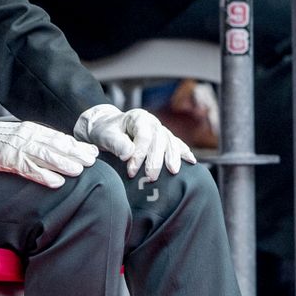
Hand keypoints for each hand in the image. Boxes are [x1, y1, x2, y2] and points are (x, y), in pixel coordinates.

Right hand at [0, 116, 98, 187]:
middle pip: (56, 144)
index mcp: (29, 130)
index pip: (58, 137)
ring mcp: (16, 147)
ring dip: (64, 162)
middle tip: (92, 159)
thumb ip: (32, 143)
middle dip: (76, 152)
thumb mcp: (15, 137)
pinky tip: (56, 182)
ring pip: (45, 154)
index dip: (76, 145)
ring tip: (79, 170)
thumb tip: (52, 153)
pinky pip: (28, 168)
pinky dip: (43, 175)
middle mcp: (26, 136)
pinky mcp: (6, 159)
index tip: (92, 151)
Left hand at [74, 104, 195, 180]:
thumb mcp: (105, 135)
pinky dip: (183, 152)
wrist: (105, 129)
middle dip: (156, 160)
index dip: (139, 154)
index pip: (144, 136)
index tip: (131, 170)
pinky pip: (176, 144)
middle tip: (151, 177)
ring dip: (173, 157)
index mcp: (138, 117)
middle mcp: (152, 122)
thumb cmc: (105, 131)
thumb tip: (129, 154)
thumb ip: (116, 143)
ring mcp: (159, 130)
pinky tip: (190, 161)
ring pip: (170, 142)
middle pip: (160, 140)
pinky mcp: (163, 139)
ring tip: (173, 172)